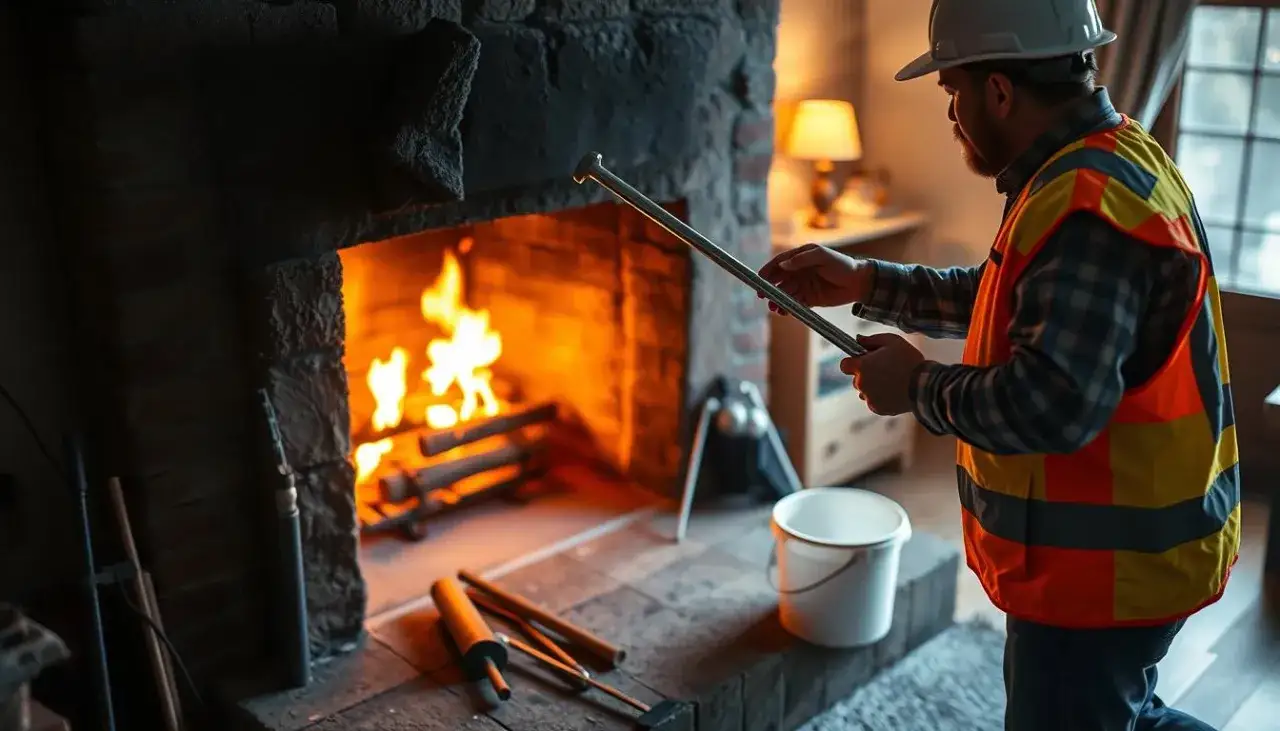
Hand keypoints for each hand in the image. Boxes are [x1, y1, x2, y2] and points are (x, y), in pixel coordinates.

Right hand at [757, 244, 873, 314]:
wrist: (859, 283)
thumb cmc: (842, 265)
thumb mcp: (822, 256)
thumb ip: (802, 259)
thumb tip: (783, 265)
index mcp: (801, 258)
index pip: (779, 263)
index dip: (768, 271)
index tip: (759, 279)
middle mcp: (799, 271)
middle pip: (779, 280)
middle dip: (770, 288)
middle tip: (764, 297)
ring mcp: (803, 286)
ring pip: (785, 294)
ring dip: (778, 300)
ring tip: (775, 308)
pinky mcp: (809, 299)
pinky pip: (794, 304)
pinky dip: (788, 308)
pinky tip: (784, 312)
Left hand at [840, 333, 925, 415]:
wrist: (924, 385)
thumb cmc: (909, 360)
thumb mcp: (892, 341)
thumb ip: (872, 340)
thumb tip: (858, 339)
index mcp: (862, 366)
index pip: (845, 365)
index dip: (853, 362)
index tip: (863, 361)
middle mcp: (861, 383)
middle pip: (856, 379)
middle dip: (866, 375)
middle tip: (885, 370)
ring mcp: (869, 397)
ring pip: (865, 392)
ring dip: (873, 388)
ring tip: (892, 382)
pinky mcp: (877, 408)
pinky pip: (875, 402)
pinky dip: (882, 399)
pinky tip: (895, 392)